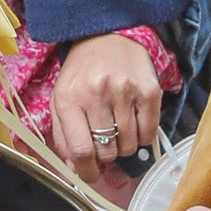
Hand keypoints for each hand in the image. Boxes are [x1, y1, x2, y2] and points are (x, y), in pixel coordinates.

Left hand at [43, 34, 165, 196]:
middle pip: (107, 151)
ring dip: (124, 146)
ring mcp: (125, 92)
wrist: (109, 36)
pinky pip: (148, 133)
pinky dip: (141, 137)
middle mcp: (97, 94)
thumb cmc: (82, 72)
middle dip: (106, 156)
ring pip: (129, 145)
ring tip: (118, 130)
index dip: (87, 172)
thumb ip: (64, 135)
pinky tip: (134, 123)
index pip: (81, 151)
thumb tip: (76, 168)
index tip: (91, 175)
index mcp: (69, 99)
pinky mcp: (149, 91)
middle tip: (105, 145)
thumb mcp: (61, 99)